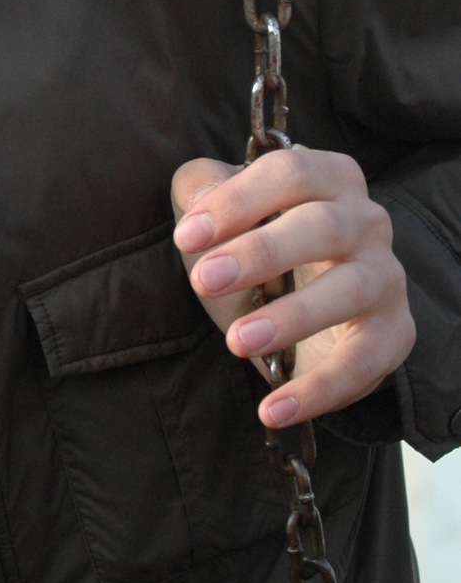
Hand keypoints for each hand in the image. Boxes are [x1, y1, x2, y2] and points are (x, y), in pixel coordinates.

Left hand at [171, 147, 414, 429]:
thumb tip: (201, 199)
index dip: (237, 201)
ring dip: (291, 318)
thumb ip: (203, 188)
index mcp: (328, 176)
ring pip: (349, 291)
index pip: (288, 174)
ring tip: (236, 341)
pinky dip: (320, 389)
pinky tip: (273, 408)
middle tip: (203, 281)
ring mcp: (387, 277)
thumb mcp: (223, 211)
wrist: (306, 311)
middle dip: (259, 253)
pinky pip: (364, 363)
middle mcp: (367, 220)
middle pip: (321, 226)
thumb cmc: (257, 243)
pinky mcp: (395, 334)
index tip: (187, 237)